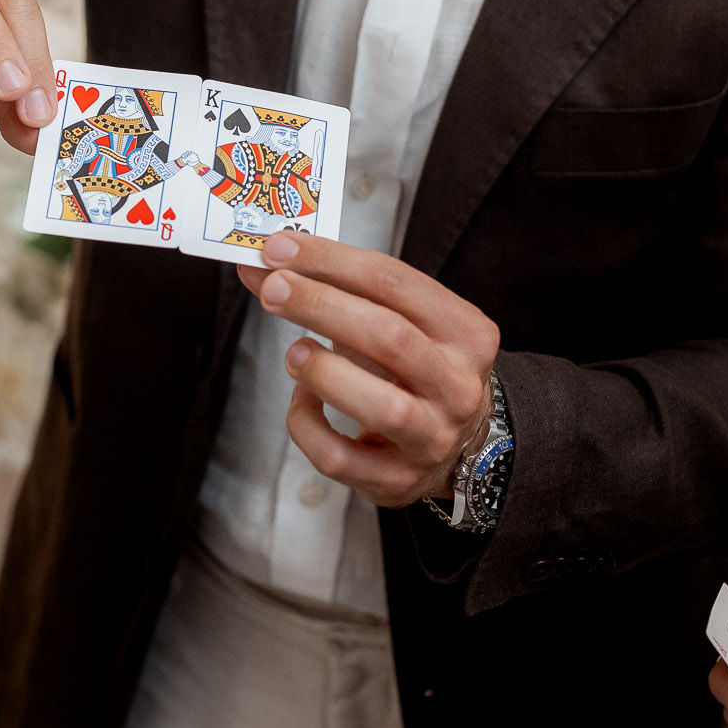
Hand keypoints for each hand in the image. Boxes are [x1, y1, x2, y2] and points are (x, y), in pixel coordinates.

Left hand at [237, 231, 500, 506]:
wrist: (459, 444)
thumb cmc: (416, 369)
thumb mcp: (398, 321)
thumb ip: (336, 291)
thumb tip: (260, 266)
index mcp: (467, 333)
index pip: (397, 282)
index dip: (332, 261)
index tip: (280, 248)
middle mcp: (458, 386)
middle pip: (389, 337)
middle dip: (321, 306)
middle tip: (273, 289)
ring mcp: (431, 439)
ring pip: (380, 406)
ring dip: (323, 371)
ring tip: (294, 351)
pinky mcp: (396, 480)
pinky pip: (339, 458)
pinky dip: (307, 423)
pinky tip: (301, 399)